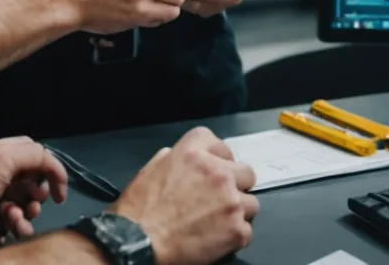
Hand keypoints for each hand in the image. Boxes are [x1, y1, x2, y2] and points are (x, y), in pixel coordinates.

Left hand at [0, 134, 66, 243]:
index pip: (32, 153)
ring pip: (14, 204)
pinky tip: (0, 234)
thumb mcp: (1, 159)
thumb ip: (31, 154)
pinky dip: (4, 228)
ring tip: (15, 224)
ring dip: (20, 216)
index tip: (59, 195)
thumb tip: (48, 161)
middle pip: (25, 182)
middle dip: (33, 198)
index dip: (50, 171)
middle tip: (31, 209)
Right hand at [110, 127, 257, 264]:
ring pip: (251, 204)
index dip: (219, 159)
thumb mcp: (149, 170)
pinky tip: (215, 240)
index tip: (217, 170)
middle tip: (218, 201)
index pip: (220, 145)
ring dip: (237, 213)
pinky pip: (246, 231)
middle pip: (246, 173)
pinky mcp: (236, 229)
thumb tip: (183, 159)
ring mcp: (230, 201)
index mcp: (193, 154)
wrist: (138, 244)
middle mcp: (217, 172)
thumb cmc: (137, 213)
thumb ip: (172, 159)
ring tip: (216, 224)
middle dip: (235, 186)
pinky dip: (233, 238)